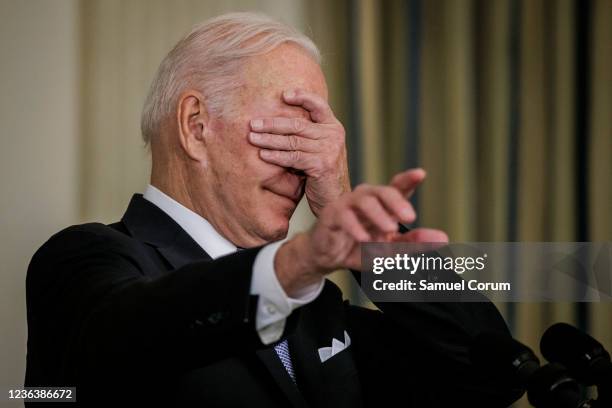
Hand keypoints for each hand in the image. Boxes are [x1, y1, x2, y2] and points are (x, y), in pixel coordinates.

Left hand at [249, 89, 349, 215]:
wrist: (336, 199)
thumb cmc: (322, 175)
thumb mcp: (319, 150)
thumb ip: (307, 135)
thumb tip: (275, 122)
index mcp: (333, 127)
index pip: (318, 105)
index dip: (301, 97)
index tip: (283, 94)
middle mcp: (333, 135)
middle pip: (297, 124)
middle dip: (272, 123)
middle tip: (253, 123)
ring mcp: (329, 150)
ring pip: (292, 140)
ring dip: (269, 139)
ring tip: (252, 138)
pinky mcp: (321, 164)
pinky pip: (293, 157)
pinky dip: (276, 156)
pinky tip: (263, 155)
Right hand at [274, 169, 448, 295]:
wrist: (328, 257)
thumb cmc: (359, 247)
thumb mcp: (390, 250)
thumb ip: (414, 243)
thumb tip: (442, 238)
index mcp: (383, 204)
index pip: (397, 188)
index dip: (408, 179)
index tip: (421, 174)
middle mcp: (366, 199)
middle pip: (382, 191)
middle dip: (397, 201)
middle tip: (410, 216)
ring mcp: (347, 204)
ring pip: (364, 201)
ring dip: (379, 214)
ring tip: (390, 229)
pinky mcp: (331, 215)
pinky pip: (344, 216)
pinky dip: (355, 227)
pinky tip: (364, 237)